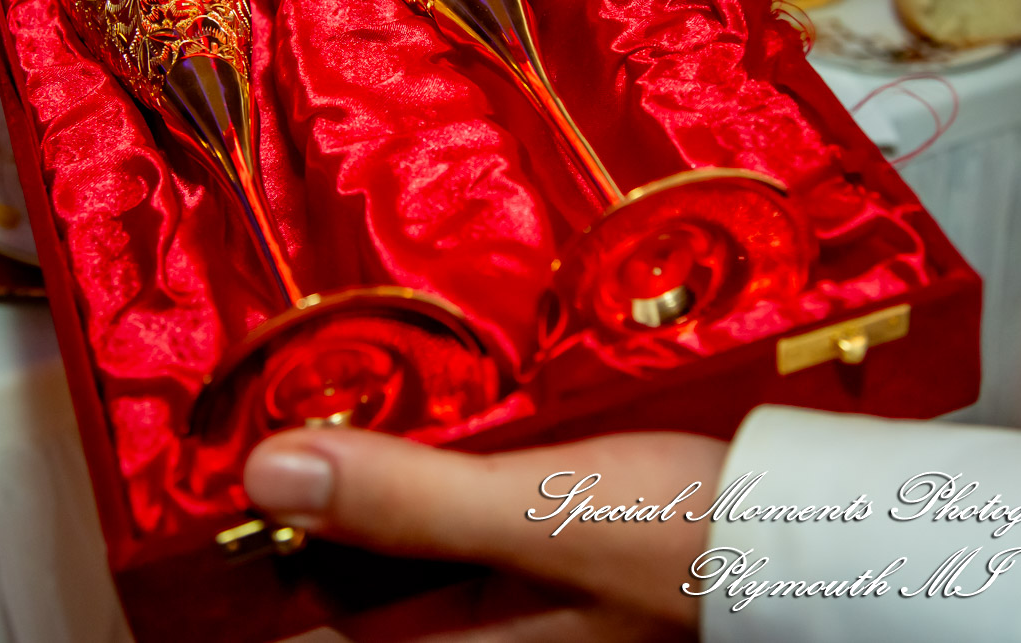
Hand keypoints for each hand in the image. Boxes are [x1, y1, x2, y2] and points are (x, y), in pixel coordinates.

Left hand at [244, 427, 725, 641]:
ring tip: (327, 400)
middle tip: (268, 418)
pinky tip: (428, 415)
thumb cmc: (681, 532)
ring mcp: (506, 588)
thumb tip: (271, 475)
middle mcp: (471, 630)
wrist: (801, 526)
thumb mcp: (541, 510)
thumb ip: (410, 500)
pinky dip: (427, 466)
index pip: (312, 627)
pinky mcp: (538, 543)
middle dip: (308, 504)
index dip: (258, 558)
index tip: (219, 482)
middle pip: (351, 576)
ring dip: (366, 477)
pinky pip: (452, 511)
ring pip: (402, 539)